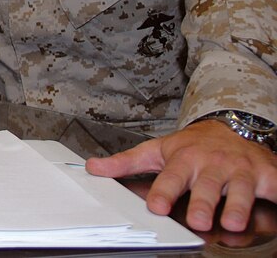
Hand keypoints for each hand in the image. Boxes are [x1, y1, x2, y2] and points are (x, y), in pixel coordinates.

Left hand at [86, 119, 276, 231]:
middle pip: (206, 185)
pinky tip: (275, 201)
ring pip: (239, 189)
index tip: (156, 206)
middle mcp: (211, 164)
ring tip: (231, 222)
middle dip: (202, 202)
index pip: (170, 177)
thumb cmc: (191, 147)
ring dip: (236, 205)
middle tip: (197, 220)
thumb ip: (126, 163)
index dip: (164, 192)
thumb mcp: (156, 151)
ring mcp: (239, 170)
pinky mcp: (266, 174)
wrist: (229, 128)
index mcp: (183, 159)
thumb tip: (91, 167)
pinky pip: (274, 185)